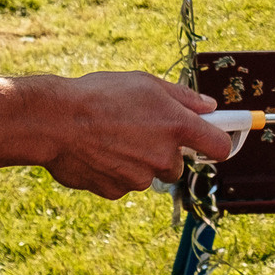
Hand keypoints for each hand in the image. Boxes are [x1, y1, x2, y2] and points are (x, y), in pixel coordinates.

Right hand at [38, 70, 228, 198]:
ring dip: (136, 160)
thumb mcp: (146, 83)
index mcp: (178, 127)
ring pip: (148, 173)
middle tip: (139, 129)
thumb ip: (184, 98)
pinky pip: (122, 183)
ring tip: (111, 136)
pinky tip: (97, 152)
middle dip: (164, 150)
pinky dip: (114, 171)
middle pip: (177, 163)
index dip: (219, 142)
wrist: (55, 121)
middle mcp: (164, 156)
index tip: (215, 138)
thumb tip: (209, 106)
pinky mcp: (116, 191)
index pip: (219, 146)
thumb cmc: (101, 94)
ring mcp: (140, 178)